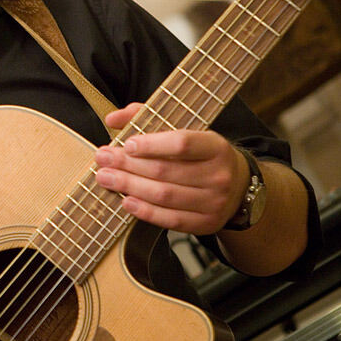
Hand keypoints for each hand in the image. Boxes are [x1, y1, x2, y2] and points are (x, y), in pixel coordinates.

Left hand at [94, 103, 249, 234]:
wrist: (237, 186)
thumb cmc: (200, 154)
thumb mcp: (184, 129)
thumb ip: (147, 116)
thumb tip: (112, 118)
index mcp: (215, 146)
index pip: (182, 144)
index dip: (151, 144)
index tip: (126, 144)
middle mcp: (218, 175)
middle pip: (165, 171)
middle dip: (128, 165)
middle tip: (102, 159)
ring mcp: (214, 202)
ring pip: (165, 195)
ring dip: (130, 187)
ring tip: (106, 178)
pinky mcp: (206, 224)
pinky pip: (171, 220)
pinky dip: (146, 211)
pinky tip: (126, 202)